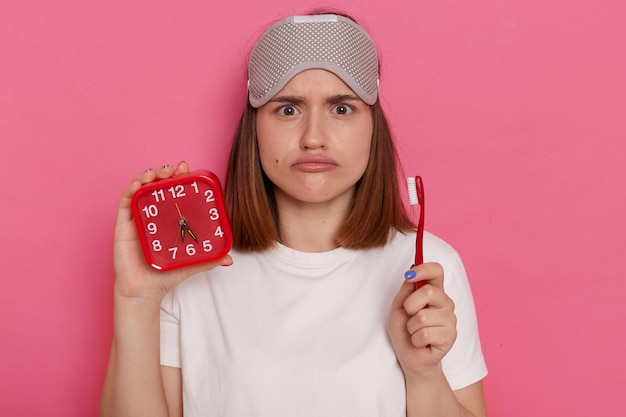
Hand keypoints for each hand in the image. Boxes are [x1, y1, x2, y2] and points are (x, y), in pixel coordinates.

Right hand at [113, 161, 231, 301]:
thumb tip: (230, 259)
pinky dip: (131, 189)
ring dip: (147, 175)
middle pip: (156, 185)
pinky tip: (139, 184)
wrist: (145, 292)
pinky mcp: (123, 224)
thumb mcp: (192, 263)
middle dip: (165, 172)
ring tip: (157, 173)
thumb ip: (210, 259)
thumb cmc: (164, 275)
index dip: (178, 177)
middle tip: (175, 169)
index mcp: (167, 219)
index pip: (172, 192)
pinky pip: (125, 202)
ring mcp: (137, 218)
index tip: (186, 169)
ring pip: (140, 188)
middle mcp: (152, 215)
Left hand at [387, 262, 456, 377]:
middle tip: (409, 315)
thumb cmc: (404, 331)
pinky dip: (416, 339)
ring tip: (415, 332)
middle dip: (410, 305)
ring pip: (424, 316)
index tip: (410, 274)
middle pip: (429, 292)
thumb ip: (406, 290)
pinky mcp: (450, 337)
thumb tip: (412, 271)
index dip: (424, 269)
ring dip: (411, 327)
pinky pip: (426, 334)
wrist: (410, 356)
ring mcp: (450, 320)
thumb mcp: (398, 307)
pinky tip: (420, 342)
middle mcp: (445, 303)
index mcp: (434, 292)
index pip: (437, 271)